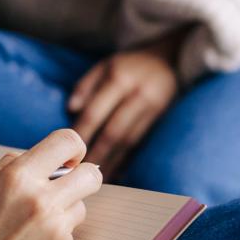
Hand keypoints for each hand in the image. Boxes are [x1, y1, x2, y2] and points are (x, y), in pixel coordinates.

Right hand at [0, 130, 102, 239]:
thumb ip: (9, 168)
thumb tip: (46, 159)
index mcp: (16, 177)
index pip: (67, 142)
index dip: (73, 149)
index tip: (70, 160)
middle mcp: (41, 200)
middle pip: (91, 175)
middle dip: (84, 179)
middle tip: (71, 189)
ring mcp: (57, 230)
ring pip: (80, 208)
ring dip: (64, 215)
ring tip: (30, 235)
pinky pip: (71, 239)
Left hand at [67, 37, 180, 177]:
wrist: (170, 60)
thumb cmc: (130, 65)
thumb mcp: (105, 65)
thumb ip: (86, 85)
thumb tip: (71, 109)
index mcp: (119, 79)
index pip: (95, 113)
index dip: (81, 135)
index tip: (68, 152)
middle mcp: (137, 95)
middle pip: (112, 132)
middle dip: (95, 155)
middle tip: (79, 174)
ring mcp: (152, 108)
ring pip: (127, 142)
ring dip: (111, 162)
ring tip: (95, 178)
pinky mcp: (160, 119)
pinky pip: (140, 143)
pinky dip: (126, 160)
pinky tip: (116, 172)